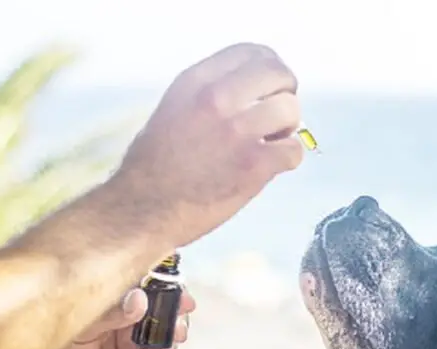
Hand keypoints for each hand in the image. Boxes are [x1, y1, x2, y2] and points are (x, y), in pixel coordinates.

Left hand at [13, 286, 196, 348]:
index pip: (149, 285)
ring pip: (166, 341)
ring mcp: (132, 344)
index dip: (171, 288)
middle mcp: (127, 318)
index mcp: (114, 297)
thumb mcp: (78, 324)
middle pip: (165, 312)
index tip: (184, 298)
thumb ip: (110, 313)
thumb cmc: (47, 345)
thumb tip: (141, 299)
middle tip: (178, 331)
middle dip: (177, 320)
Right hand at [110, 43, 304, 246]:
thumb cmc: (155, 167)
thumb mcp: (174, 109)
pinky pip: (293, 150)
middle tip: (278, 113)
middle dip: (286, 91)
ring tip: (271, 142)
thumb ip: (209, 94)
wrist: (142, 209)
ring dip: (287, 127)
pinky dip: (288, 159)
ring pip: (290, 109)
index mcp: (195, 82)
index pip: (251, 52)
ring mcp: (236, 132)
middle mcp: (216, 100)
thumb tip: (249, 91)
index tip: (270, 85)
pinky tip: (270, 165)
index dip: (270, 66)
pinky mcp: (253, 165)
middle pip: (277, 73)